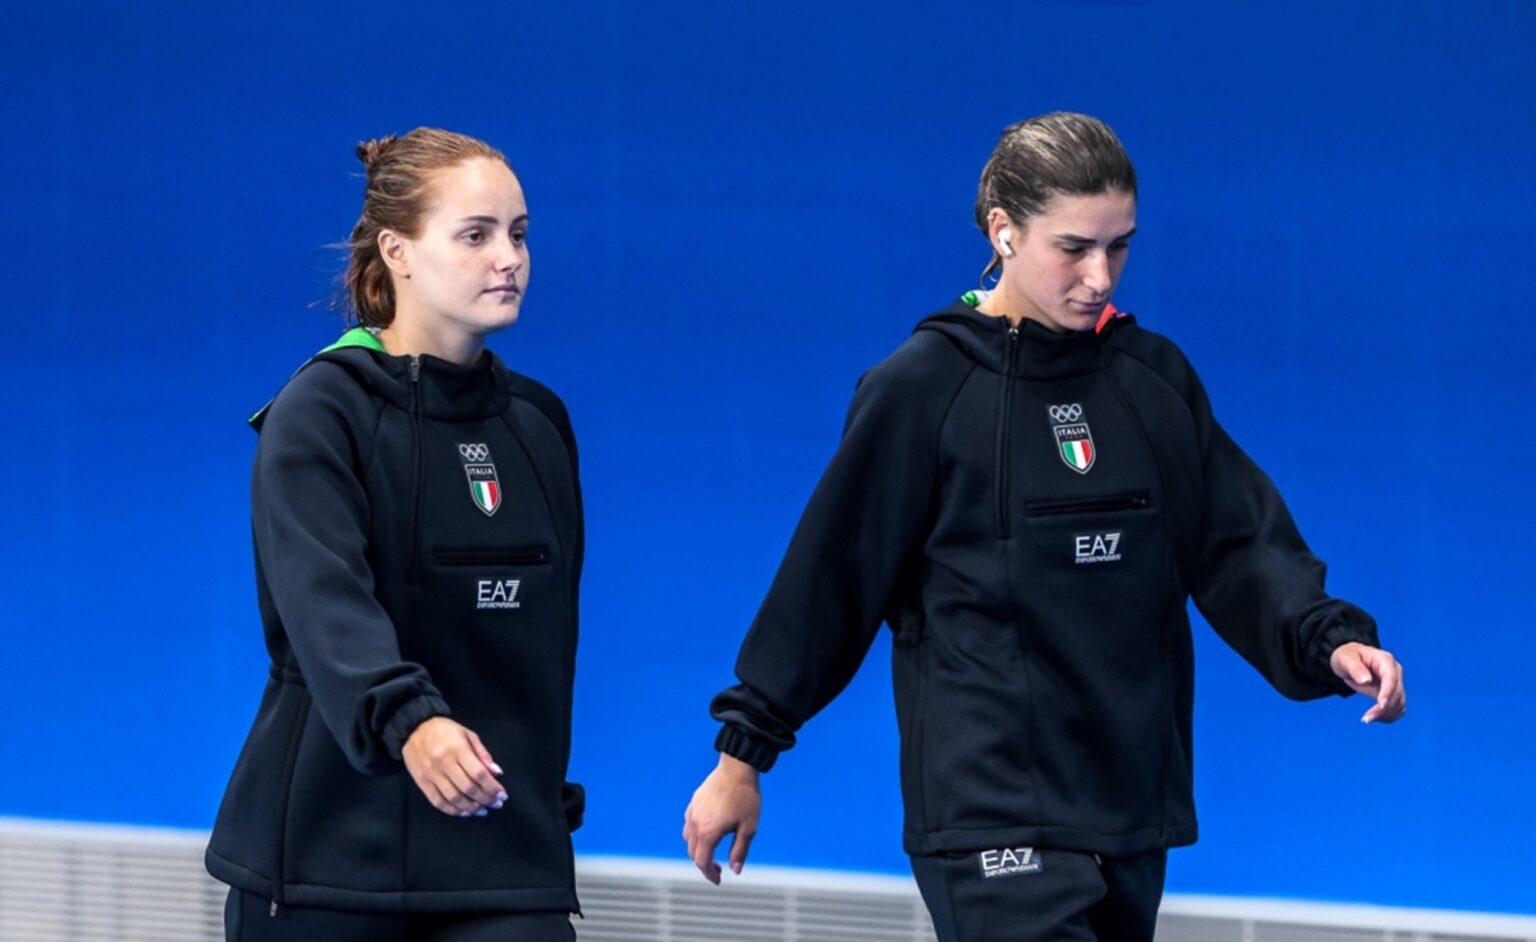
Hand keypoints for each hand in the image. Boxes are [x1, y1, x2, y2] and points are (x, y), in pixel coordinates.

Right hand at [402, 716, 506, 816]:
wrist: (414, 728)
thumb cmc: (445, 730)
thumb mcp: (468, 735)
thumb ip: (483, 754)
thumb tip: (497, 773)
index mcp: (457, 749)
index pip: (478, 773)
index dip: (492, 787)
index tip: (502, 795)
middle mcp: (443, 763)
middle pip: (468, 788)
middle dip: (485, 799)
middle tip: (496, 804)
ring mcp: (431, 774)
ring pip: (453, 798)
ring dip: (471, 808)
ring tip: (482, 811)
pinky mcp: (422, 782)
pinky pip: (438, 801)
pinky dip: (452, 810)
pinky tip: (464, 812)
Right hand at [682, 753, 760, 883]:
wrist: (737, 768)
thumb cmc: (745, 798)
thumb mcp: (749, 828)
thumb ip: (739, 851)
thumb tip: (735, 870)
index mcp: (708, 833)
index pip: (702, 862)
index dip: (709, 874)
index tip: (719, 880)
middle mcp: (695, 824)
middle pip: (693, 853)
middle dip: (704, 864)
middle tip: (719, 869)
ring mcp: (692, 812)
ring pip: (688, 839)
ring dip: (698, 850)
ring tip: (712, 852)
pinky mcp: (694, 803)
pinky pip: (689, 825)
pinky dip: (695, 835)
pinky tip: (709, 832)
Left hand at [1329, 642, 1405, 723]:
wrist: (1349, 660)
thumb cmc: (1347, 656)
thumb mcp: (1345, 659)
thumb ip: (1355, 668)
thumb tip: (1366, 680)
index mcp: (1385, 660)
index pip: (1391, 678)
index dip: (1388, 692)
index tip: (1381, 705)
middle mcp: (1395, 671)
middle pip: (1397, 693)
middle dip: (1384, 708)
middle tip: (1366, 719)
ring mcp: (1396, 683)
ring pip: (1399, 703)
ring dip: (1386, 714)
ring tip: (1367, 718)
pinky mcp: (1394, 693)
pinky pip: (1397, 708)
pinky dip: (1388, 715)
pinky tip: (1374, 717)